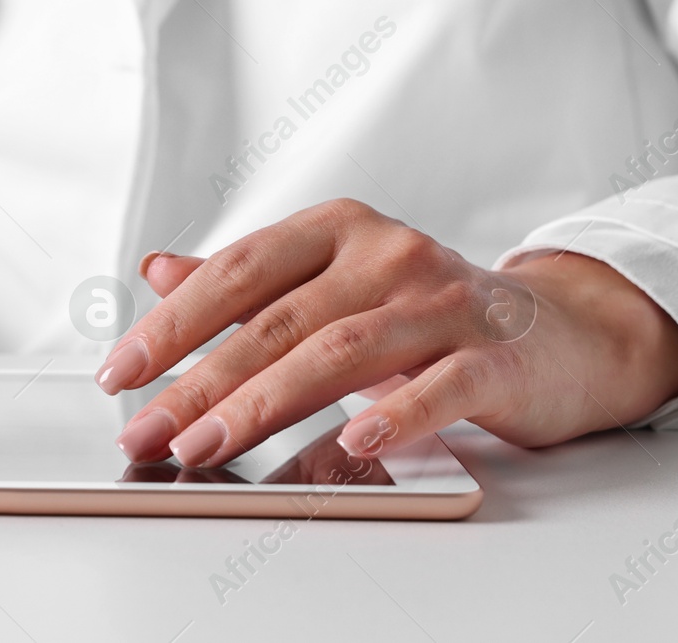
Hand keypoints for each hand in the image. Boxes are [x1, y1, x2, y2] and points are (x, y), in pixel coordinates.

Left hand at [98, 198, 677, 465]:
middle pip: (276, 321)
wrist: (557, 329)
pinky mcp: (495, 355)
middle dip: (200, 382)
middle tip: (148, 429)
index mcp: (336, 230)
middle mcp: (385, 254)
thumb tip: (157, 270)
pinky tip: (352, 445)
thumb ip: (246, 281)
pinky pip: (441, 385)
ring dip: (263, 404)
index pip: (237, 272)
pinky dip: (395, 414)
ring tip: (206, 446)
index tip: (121, 372)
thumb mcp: (331, 280)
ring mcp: (442, 301)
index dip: (173, 322)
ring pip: (340, 352)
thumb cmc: (425, 310)